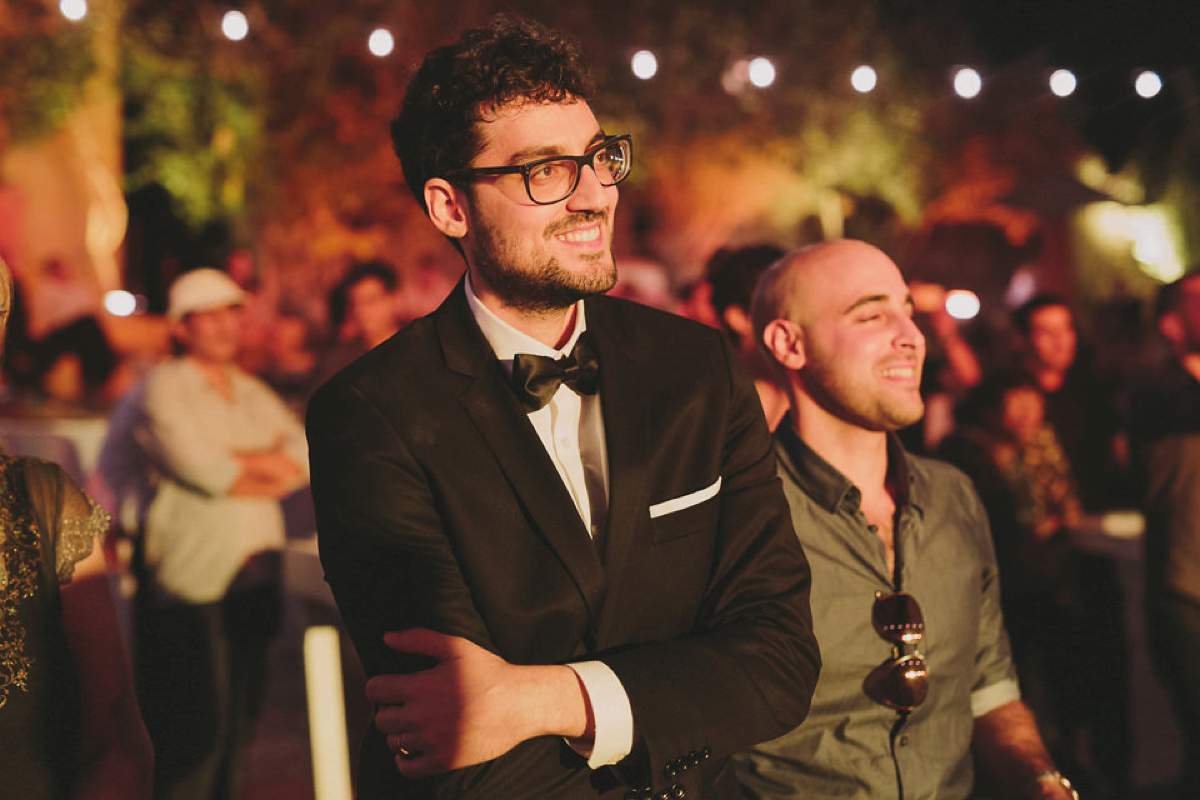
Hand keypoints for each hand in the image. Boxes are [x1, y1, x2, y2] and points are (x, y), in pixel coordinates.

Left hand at [368, 629, 587, 777]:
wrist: (518, 704)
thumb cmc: (489, 673)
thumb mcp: (456, 647)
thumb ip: (419, 639)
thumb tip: (387, 637)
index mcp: (419, 686)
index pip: (375, 690)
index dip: (378, 687)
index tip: (388, 689)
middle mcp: (420, 716)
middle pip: (381, 718)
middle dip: (388, 710)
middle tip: (403, 706)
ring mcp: (431, 741)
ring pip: (393, 742)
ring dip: (398, 733)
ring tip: (414, 725)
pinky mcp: (443, 760)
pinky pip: (407, 768)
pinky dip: (404, 760)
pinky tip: (413, 749)